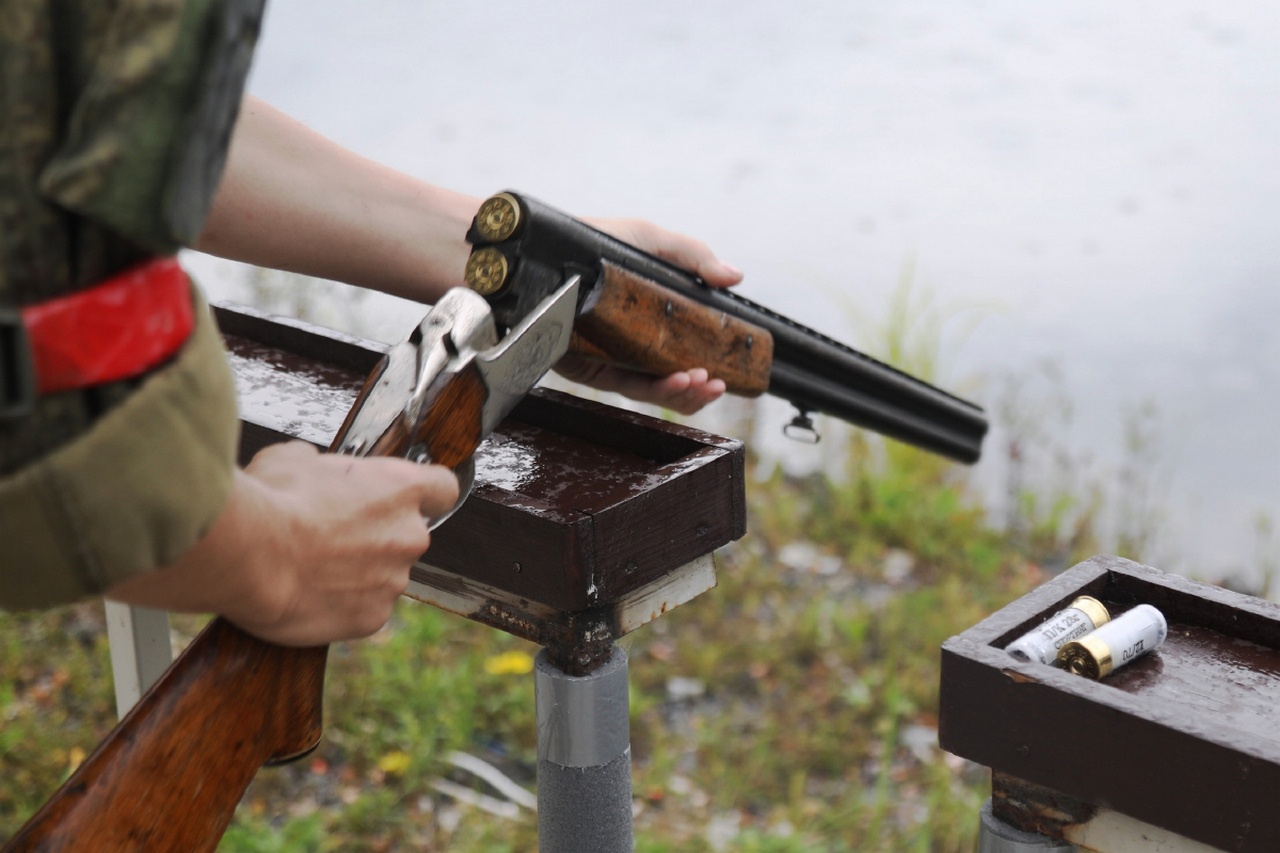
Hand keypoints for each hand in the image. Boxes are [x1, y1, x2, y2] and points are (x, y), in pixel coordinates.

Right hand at [107, 441, 458, 645]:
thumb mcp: (295, 458)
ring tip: (311, 568)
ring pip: (384, 576)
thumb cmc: (273, 500)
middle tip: (332, 536)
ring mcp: (393, 580)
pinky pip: (364, 610)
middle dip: (376, 536)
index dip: (425, 493)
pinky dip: (342, 605)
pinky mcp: (372, 618)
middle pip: (407, 536)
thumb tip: (313, 467)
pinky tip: (309, 595)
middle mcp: (409, 536)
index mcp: (402, 488)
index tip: (405, 498)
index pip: (443, 488)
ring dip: (358, 573)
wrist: (250, 555)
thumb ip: (323, 464)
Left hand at [557, 217, 744, 413]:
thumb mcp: (652, 241)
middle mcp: (631, 344)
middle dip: (696, 390)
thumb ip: (693, 257)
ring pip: (649, 390)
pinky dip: (654, 388)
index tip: (723, 375)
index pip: (680, 356)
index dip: (703, 372)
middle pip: (668, 381)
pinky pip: (623, 387)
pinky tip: (675, 381)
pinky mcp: (586, 366)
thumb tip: (735, 276)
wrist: (551, 247)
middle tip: (713, 383)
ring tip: (698, 381)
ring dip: (680, 392)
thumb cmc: (597, 241)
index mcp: (649, 321)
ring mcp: (609, 357)